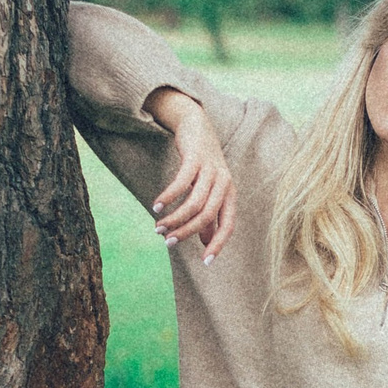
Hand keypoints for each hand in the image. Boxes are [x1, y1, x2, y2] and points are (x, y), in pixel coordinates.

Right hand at [145, 89, 235, 262]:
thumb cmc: (203, 163)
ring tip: (158, 227)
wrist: (197, 125)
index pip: (228, 225)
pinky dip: (169, 196)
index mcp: (230, 194)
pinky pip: (182, 183)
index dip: (218, 244)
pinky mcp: (195, 159)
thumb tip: (205, 242)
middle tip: (167, 242)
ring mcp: (211, 170)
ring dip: (175, 218)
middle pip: (207, 216)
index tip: (205, 262)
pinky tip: (157, 205)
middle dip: (186, 232)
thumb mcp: (209, 190)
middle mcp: (225, 183)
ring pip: (194, 203)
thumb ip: (209, 216)